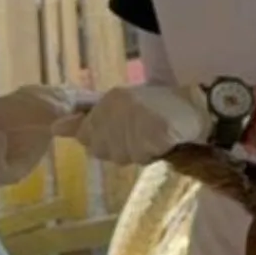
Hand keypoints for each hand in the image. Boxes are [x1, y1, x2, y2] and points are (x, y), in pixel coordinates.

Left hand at [52, 83, 208, 164]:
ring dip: (137, 151)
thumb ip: (90, 120)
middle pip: (101, 149)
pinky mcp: (154, 133)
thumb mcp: (123, 107)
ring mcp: (136, 120)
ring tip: (153, 135)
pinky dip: (153, 152)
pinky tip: (163, 140)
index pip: (86, 135)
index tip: (125, 132)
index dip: (104, 140)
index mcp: (111, 99)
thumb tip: (54, 128)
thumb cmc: (162, 108)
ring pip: (121, 155)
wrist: (201, 106)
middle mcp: (119, 107)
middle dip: (119, 148)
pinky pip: (143, 155)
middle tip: (141, 134)